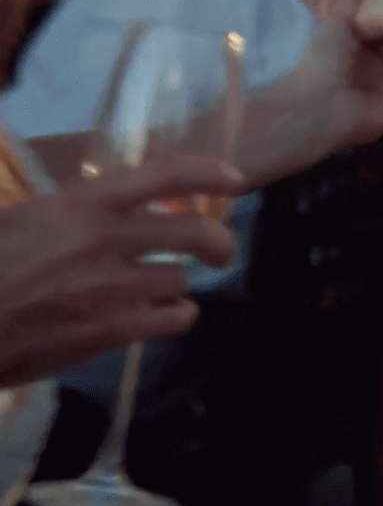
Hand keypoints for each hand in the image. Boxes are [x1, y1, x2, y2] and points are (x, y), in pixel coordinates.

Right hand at [0, 156, 242, 387]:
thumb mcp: (25, 219)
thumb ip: (78, 210)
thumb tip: (127, 206)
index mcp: (79, 203)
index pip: (164, 174)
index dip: (209, 173)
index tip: (234, 180)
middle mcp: (102, 240)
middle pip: (195, 232)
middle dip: (218, 243)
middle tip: (220, 252)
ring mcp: (109, 288)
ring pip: (181, 280)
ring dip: (177, 286)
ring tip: (159, 292)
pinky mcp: (110, 332)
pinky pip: (175, 319)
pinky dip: (176, 317)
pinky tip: (160, 317)